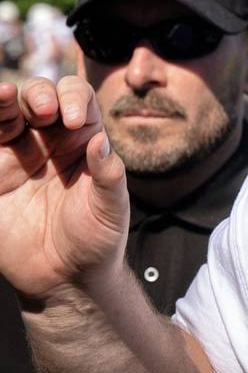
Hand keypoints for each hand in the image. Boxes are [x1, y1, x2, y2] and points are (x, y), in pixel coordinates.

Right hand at [0, 76, 128, 300]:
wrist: (66, 278)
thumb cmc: (98, 238)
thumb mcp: (112, 207)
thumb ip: (109, 175)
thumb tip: (100, 142)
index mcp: (83, 138)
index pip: (78, 98)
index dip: (73, 98)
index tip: (72, 120)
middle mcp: (49, 140)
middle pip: (38, 98)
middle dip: (37, 94)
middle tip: (44, 112)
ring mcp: (17, 156)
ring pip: (4, 115)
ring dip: (2, 102)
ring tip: (3, 96)